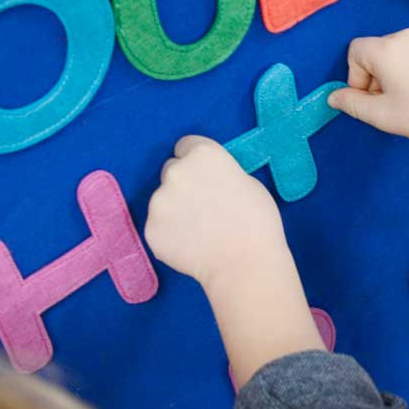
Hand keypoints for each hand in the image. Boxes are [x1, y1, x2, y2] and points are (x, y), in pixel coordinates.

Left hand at [145, 137, 285, 288]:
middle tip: (203, 206)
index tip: (205, 177)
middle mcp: (175, 172)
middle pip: (171, 171)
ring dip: (176, 209)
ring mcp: (158, 201)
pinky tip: (191, 245)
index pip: (186, 146)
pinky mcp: (150, 229)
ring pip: (163, 200)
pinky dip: (171, 233)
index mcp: (203, 155)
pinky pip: (159, 226)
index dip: (196, 161)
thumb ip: (221, 174)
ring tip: (200, 231)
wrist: (244, 263)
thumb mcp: (247, 182)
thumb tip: (209, 181)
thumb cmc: (257, 221)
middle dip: (183, 184)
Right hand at [328, 29, 408, 149]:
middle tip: (394, 103)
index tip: (374, 99)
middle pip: (376, 51)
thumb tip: (333, 96)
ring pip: (398, 51)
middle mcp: (406, 35)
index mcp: (387, 49)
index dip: (357, 77)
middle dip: (377, 75)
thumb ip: (352, 103)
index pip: (355, 52)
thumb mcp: (382, 116)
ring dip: (396, 71)